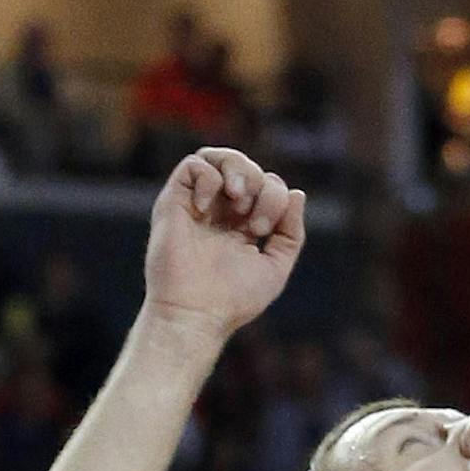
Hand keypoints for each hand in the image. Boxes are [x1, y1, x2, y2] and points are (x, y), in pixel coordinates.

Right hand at [142, 150, 305, 341]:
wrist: (197, 313)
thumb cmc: (234, 298)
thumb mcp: (276, 265)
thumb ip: (290, 231)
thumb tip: (297, 193)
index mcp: (243, 225)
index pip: (268, 186)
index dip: (276, 197)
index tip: (263, 230)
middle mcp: (219, 212)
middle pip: (248, 168)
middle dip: (262, 185)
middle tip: (254, 221)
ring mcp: (196, 205)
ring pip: (218, 157)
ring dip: (239, 170)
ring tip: (238, 197)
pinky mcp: (173, 203)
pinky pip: (193, 165)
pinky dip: (209, 178)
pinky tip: (206, 208)